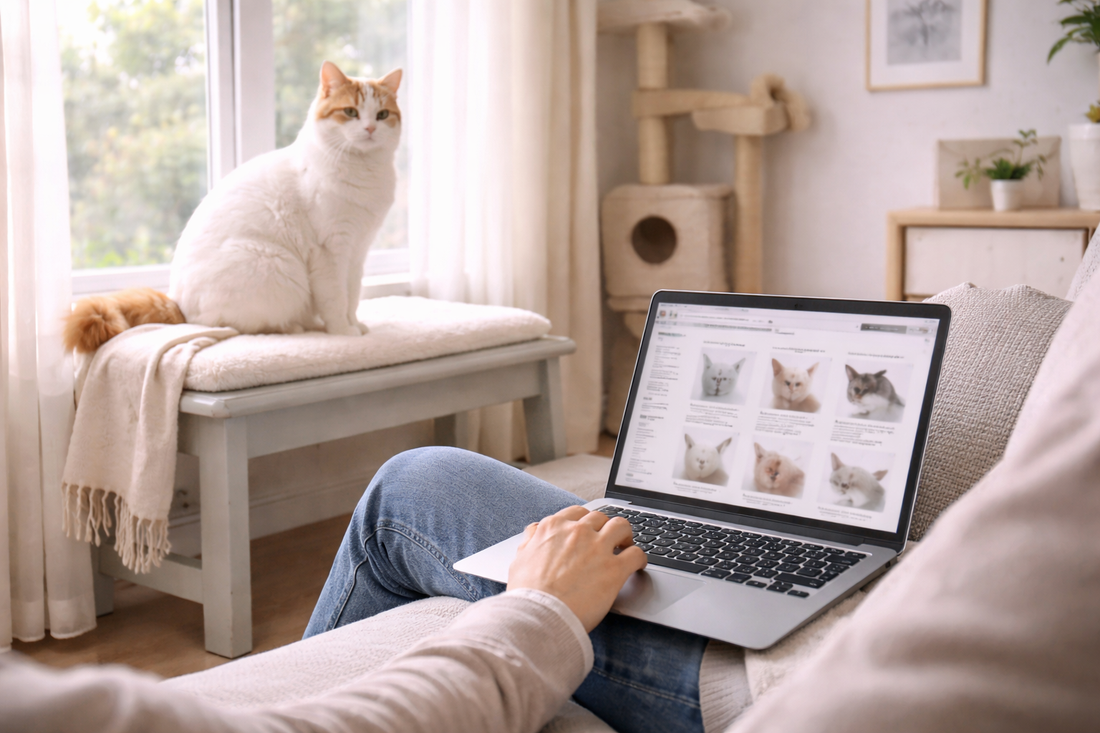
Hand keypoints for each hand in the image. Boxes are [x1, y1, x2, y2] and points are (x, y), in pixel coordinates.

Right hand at [506, 506, 646, 631]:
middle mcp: (578, 532)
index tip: (589, 531)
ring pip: (622, 526)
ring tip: (626, 547)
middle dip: (606, 528)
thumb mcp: (520, 559)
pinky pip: (636, 554)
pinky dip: (640, 559)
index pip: (577, 513)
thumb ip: (531, 541)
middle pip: (601, 517)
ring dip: (626, 535)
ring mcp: (597, 548)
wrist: (538, 615)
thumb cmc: (527, 594)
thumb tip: (534, 531)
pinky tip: (638, 566)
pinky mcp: (614, 569)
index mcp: (554, 527)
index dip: (586, 522)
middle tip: (608, 541)